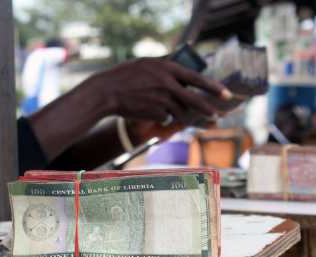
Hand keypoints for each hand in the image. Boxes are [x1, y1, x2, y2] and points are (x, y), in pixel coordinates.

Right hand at [92, 57, 231, 123]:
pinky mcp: (155, 113)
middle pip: (194, 100)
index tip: (226, 94)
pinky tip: (149, 111)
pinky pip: (165, 117)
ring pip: (180, 111)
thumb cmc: (123, 76)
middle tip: (217, 115)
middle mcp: (167, 84)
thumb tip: (180, 65)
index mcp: (167, 69)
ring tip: (173, 113)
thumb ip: (164, 66)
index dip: (213, 87)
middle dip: (207, 109)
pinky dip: (161, 117)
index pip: (196, 78)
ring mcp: (161, 100)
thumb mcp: (145, 64)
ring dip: (180, 115)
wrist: (106, 93)